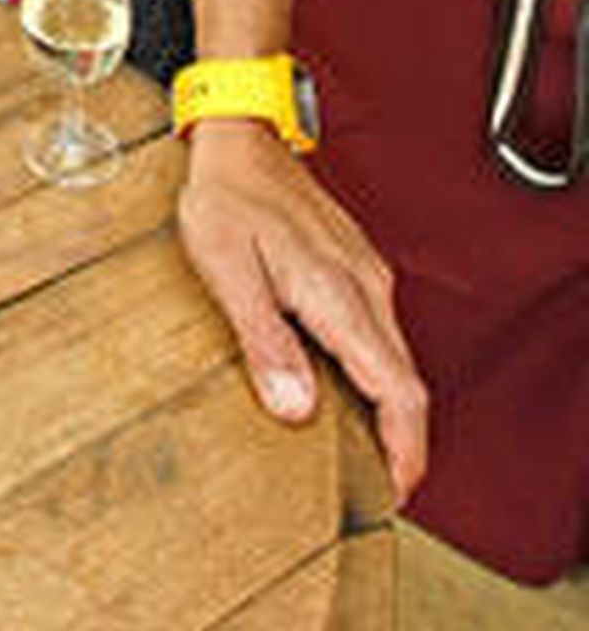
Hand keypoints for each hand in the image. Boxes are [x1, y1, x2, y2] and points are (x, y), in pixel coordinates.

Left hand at [176, 121, 427, 503]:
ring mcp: (366, 276)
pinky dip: (374, 376)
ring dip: (387, 411)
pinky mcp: (356, 269)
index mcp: (340, 294)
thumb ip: (264, 340)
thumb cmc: (226, 196)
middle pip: (405, 383)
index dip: (405, 451)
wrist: (240, 137)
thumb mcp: (227, 268)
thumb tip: (296, 407)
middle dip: (400, 444)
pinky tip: (343, 393)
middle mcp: (366, 287)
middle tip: (373, 490)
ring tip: (359, 457)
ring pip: (394, 359)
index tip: (396, 494)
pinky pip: (378, 335)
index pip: (398, 390)